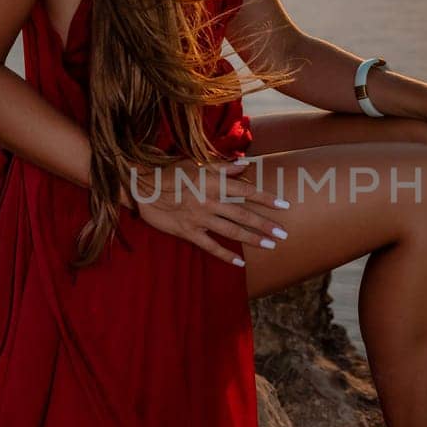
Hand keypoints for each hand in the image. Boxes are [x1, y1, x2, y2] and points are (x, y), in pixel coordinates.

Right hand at [126, 156, 290, 265]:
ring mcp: (200, 219)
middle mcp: (210, 201)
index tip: (284, 206)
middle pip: (244, 215)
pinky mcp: (189, 232)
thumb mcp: (196, 164)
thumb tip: (245, 165)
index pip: (246, 192)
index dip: (266, 199)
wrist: (142, 188)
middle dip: (266, 225)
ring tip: (271, 245)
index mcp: (213, 183)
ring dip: (253, 239)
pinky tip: (240, 263)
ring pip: (232, 231)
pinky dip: (226, 255)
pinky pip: (211, 246)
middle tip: (284, 233)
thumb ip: (222, 167)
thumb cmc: (170, 173)